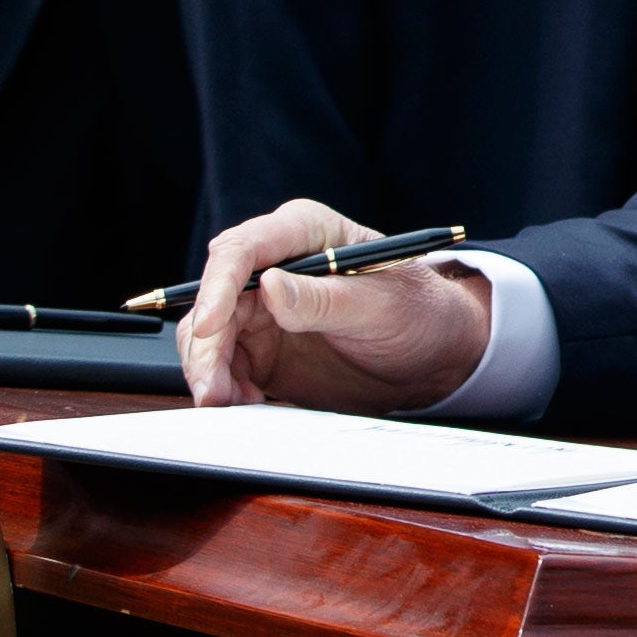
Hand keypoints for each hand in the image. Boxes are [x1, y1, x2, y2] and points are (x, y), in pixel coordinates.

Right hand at [177, 200, 493, 410]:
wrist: (432, 355)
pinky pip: (222, 362)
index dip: (217, 288)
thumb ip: (324, 299)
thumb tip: (269, 286)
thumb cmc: (417, 312)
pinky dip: (223, 385)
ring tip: (230, 403)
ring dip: (208, 369)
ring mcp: (263, 306)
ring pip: (208, 332)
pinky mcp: (261, 345)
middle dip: (205, 344)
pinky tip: (246, 403)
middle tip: (214, 390)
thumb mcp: (379, 306)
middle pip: (213, 296)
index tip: (208, 329)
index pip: (243, 250)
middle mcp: (275, 264)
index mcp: (305, 232)